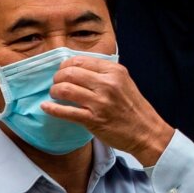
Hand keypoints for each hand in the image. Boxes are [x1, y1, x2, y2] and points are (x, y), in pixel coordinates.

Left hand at [43, 57, 174, 165]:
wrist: (147, 132)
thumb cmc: (133, 108)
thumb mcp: (124, 83)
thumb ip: (103, 74)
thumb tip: (77, 69)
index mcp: (115, 71)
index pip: (80, 60)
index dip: (66, 66)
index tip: (63, 73)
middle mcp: (108, 84)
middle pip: (69, 73)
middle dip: (57, 78)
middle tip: (57, 85)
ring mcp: (100, 102)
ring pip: (65, 89)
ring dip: (54, 91)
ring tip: (55, 95)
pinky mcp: (94, 120)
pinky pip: (65, 111)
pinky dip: (51, 108)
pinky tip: (46, 107)